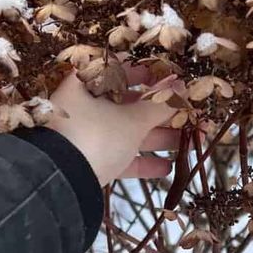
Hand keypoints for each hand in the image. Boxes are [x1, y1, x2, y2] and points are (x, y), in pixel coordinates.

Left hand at [45, 64, 178, 186]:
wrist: (62, 185)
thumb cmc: (95, 137)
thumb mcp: (132, 119)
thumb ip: (160, 103)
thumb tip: (182, 85)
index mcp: (86, 84)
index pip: (118, 67)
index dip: (146, 70)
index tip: (171, 76)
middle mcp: (83, 107)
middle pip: (128, 103)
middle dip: (161, 111)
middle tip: (189, 112)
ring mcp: (86, 136)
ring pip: (128, 131)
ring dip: (159, 137)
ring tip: (190, 142)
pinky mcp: (90, 162)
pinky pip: (120, 157)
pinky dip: (141, 161)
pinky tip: (166, 168)